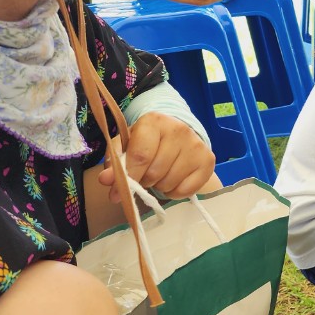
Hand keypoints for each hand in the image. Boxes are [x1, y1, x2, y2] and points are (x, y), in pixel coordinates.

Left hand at [99, 112, 217, 201]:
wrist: (178, 134)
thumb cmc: (147, 141)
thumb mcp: (126, 145)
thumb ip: (114, 162)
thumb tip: (106, 180)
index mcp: (154, 121)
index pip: (141, 156)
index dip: (128, 177)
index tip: (117, 192)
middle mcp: (179, 130)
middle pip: (155, 172)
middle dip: (144, 181)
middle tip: (144, 176)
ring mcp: (197, 145)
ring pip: (169, 183)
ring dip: (159, 186)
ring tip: (159, 175)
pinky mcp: (208, 161)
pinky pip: (186, 190)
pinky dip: (175, 192)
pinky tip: (173, 180)